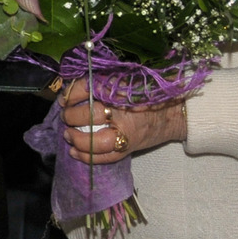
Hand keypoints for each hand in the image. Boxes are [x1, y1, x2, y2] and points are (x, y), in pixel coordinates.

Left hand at [59, 78, 186, 163]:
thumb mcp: (125, 81)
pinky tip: (74, 153)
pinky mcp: (129, 147)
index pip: (89, 88)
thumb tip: (71, 90)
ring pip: (97, 141)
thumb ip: (101, 83)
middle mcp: (124, 111)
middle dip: (72, 116)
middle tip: (65, 116)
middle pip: (91, 114)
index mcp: (122, 90)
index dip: (72, 93)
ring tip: (68, 135)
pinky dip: (88, 157)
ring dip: (77, 139)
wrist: (173, 112)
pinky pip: (106, 157)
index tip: (65, 98)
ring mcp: (127, 132)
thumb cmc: (147, 94)